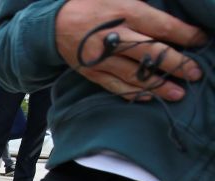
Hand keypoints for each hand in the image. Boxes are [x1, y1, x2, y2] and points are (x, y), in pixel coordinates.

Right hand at [55, 0, 206, 101]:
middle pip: (152, 54)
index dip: (185, 35)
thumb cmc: (91, 4)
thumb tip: (167, 18)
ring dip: (159, 85)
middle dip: (177, 64)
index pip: (162, 27)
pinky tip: (149, 97)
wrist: (54, 24)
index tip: (201, 40)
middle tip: (195, 73)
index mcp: (125, 13)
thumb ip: (143, 6)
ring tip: (178, 93)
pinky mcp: (92, 72)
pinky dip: (132, 93)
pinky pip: (115, 86)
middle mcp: (115, 38)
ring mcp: (103, 58)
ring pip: (135, 75)